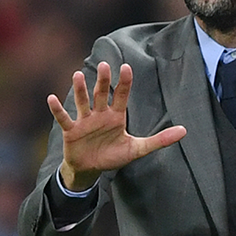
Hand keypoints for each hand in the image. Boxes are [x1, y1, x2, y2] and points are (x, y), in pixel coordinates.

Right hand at [48, 61, 186, 190]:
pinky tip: (51, 98)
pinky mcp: (71, 130)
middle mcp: (100, 114)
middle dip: (102, 81)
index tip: (126, 67)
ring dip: (80, 90)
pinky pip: (63, 117)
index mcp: (116, 116)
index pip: (121, 96)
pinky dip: (57, 109)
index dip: (123, 82)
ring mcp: (84, 121)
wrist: (91, 170)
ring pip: (82, 102)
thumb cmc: (113, 156)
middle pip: (101, 94)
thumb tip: (184, 131)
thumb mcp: (137, 149)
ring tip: (77, 75)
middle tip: (104, 65)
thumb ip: (159, 140)